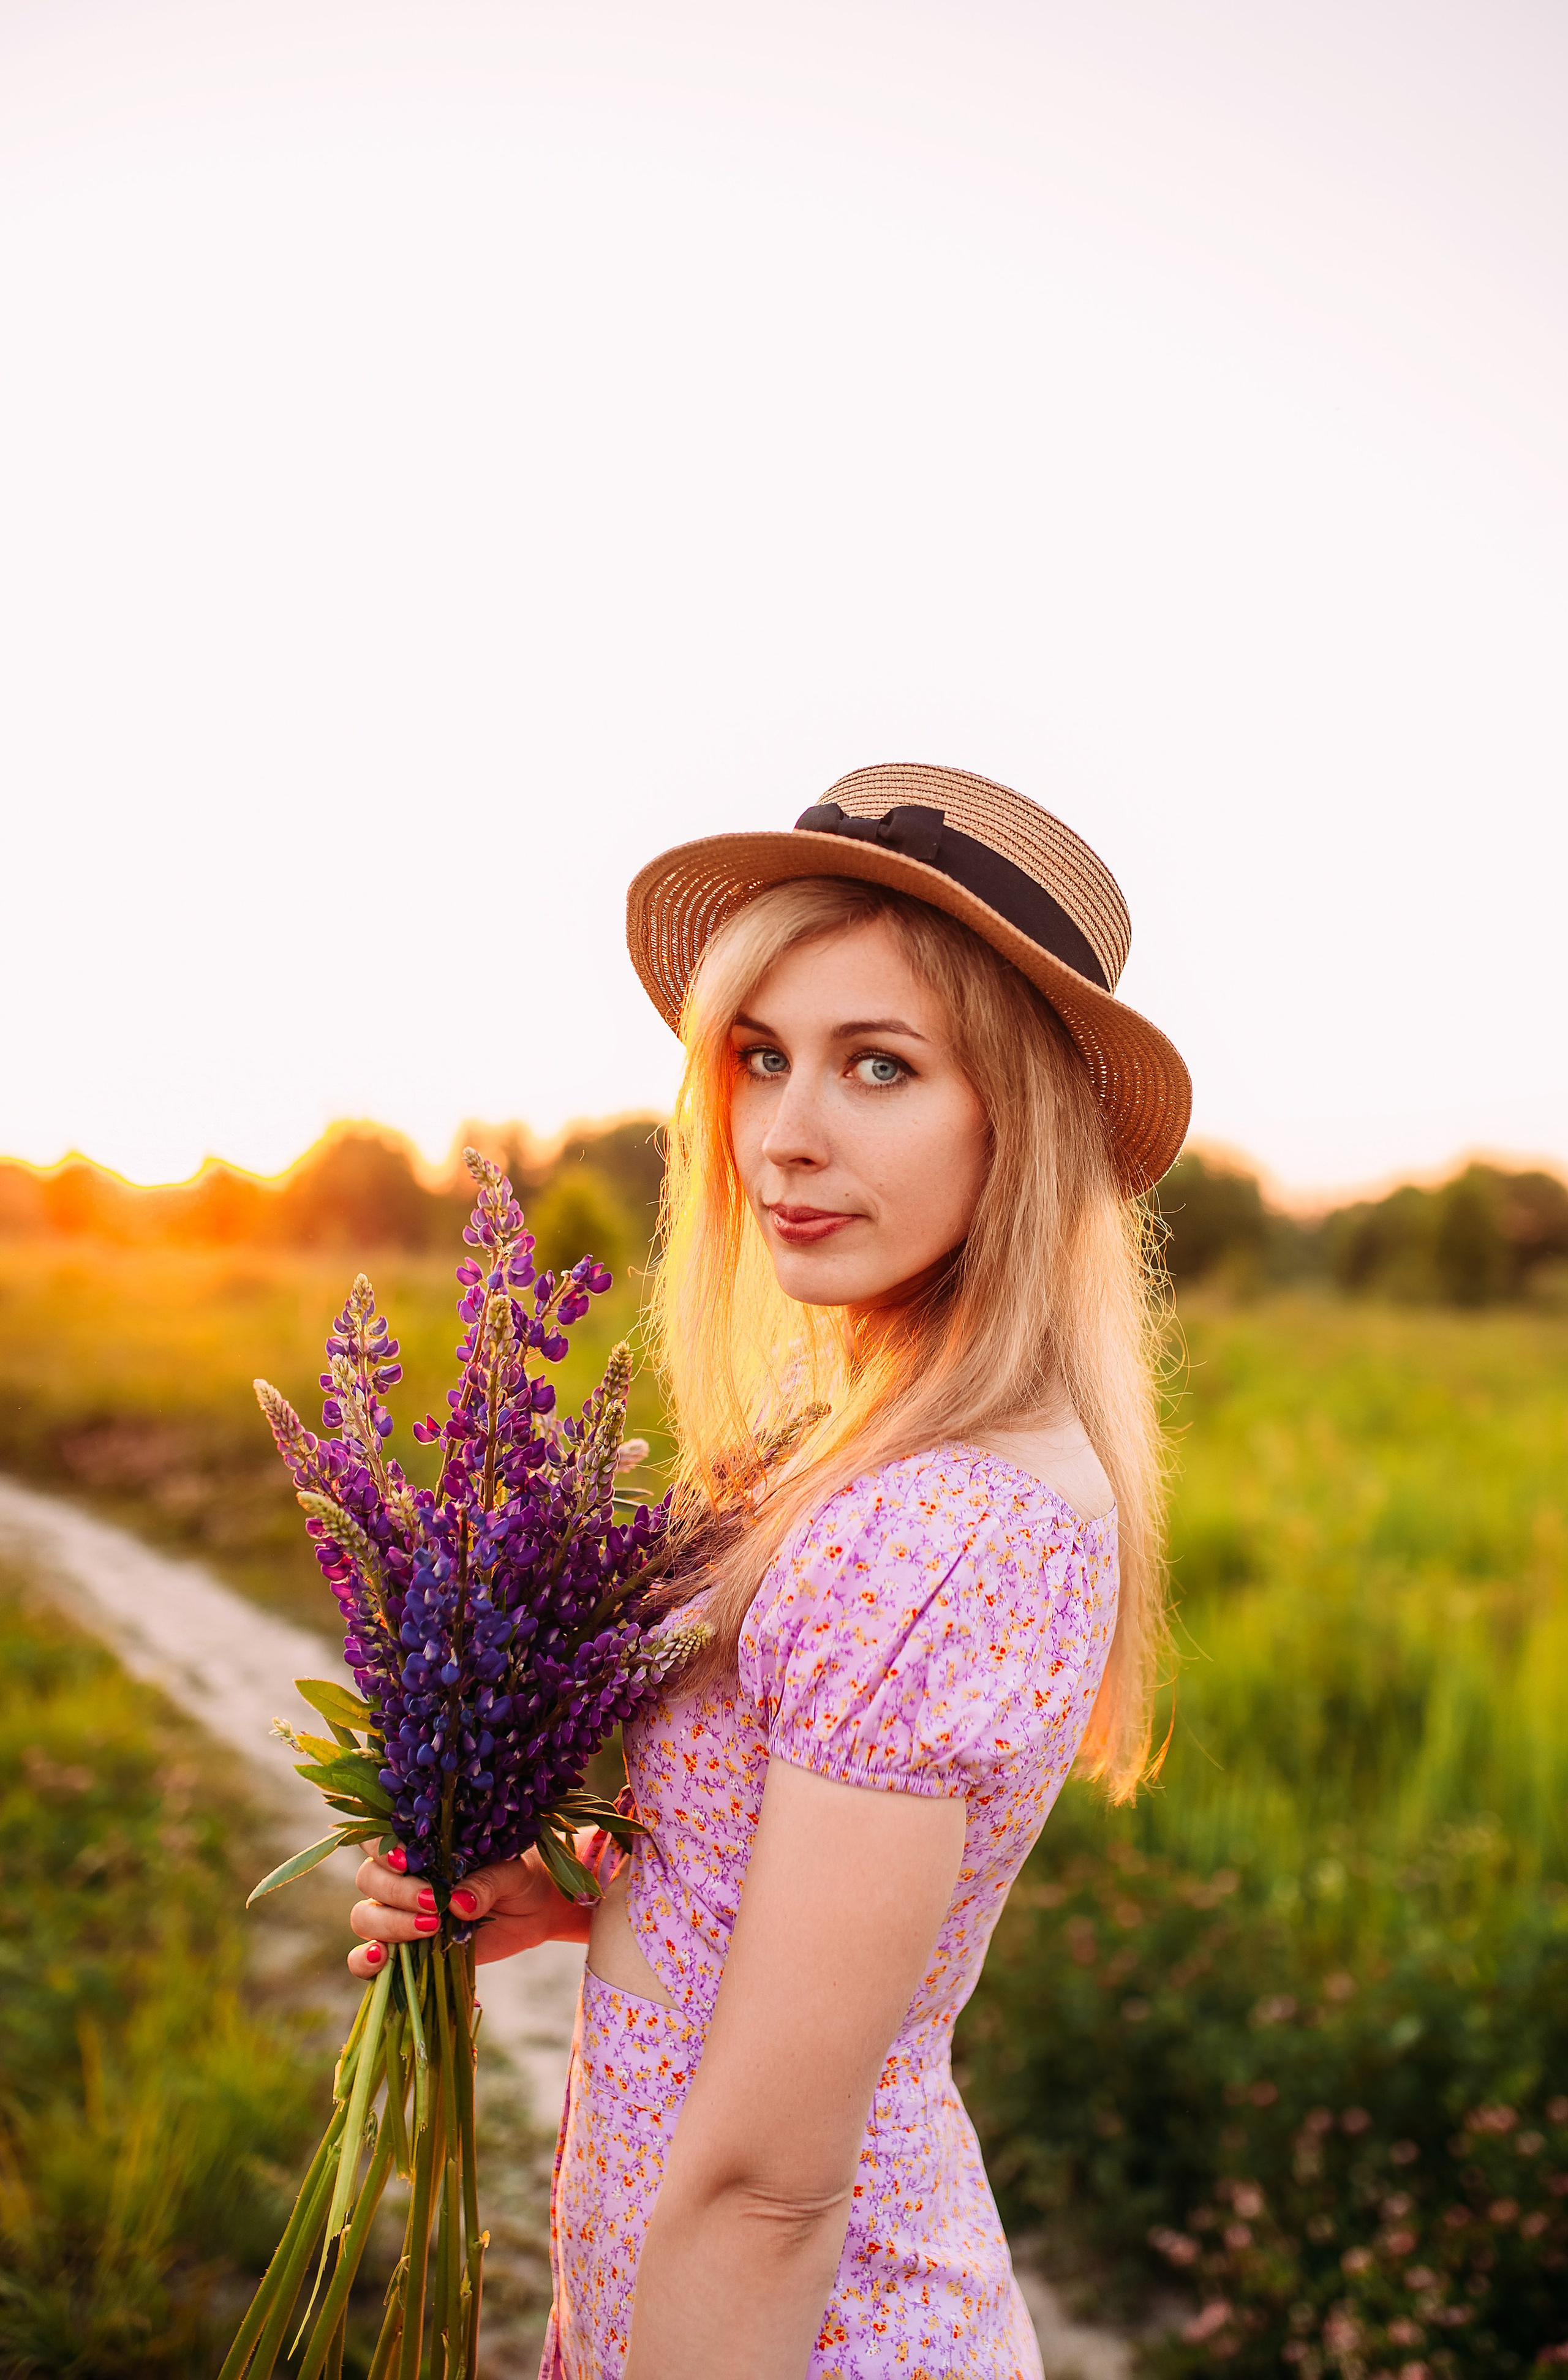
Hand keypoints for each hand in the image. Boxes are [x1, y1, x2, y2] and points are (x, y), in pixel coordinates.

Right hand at [346, 1844, 591, 1979]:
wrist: (536, 1910)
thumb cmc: (521, 1877)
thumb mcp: (513, 1872)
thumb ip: (486, 1883)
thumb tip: (459, 1904)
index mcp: (422, 1846)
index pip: (380, 1838)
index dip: (384, 1849)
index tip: (407, 1861)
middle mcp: (403, 1877)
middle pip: (370, 1879)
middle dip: (397, 1892)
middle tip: (435, 1903)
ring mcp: (400, 1913)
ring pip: (365, 1916)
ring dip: (389, 1924)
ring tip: (431, 1927)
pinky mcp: (406, 1949)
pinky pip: (365, 1958)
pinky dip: (364, 1961)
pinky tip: (380, 1959)